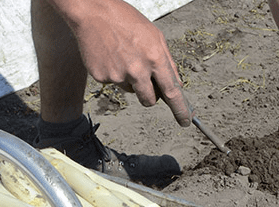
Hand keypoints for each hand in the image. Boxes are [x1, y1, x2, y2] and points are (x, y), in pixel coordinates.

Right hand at [55, 0, 191, 125]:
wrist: (93, 13)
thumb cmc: (125, 21)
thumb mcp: (154, 35)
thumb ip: (166, 60)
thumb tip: (175, 83)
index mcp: (154, 58)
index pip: (172, 91)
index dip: (180, 109)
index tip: (185, 121)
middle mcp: (137, 70)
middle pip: (149, 100)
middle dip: (150, 96)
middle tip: (145, 81)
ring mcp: (118, 75)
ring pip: (130, 90)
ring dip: (130, 79)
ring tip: (122, 56)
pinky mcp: (102, 78)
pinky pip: (113, 83)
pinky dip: (113, 73)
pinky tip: (109, 56)